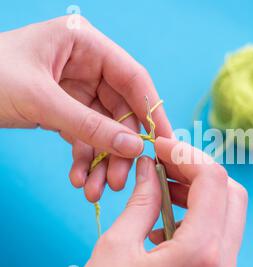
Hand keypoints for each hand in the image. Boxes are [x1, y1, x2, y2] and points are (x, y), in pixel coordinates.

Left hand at [0, 16, 171, 201]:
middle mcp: (86, 65)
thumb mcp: (41, 100)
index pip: (133, 78)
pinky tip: (79, 179)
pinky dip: (83, 159)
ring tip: (95, 190)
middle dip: (118, 148)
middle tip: (118, 180)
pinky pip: (84, 136)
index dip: (152, 111)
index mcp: (85, 45)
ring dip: (101, 160)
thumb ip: (91, 125)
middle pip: (120, 110)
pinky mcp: (64, 108)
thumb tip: (134, 148)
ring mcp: (76, 88)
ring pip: (104, 128)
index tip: (164, 143)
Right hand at [70, 137, 247, 266]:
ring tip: (164, 186)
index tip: (161, 146)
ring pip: (229, 215)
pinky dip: (199, 216)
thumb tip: (150, 169)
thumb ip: (140, 201)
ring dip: (201, 192)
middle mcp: (223, 265)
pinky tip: (165, 219)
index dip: (187, 154)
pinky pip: (219, 237)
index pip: (213, 180)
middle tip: (167, 163)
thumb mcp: (117, 247)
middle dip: (200, 171)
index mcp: (201, 253)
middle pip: (231, 194)